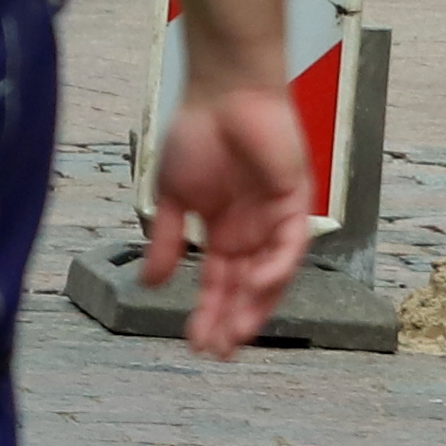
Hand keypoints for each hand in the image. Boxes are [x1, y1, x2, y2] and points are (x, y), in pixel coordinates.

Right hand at [135, 58, 317, 356]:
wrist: (223, 92)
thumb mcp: (172, 195)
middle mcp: (252, 232)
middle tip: (217, 353)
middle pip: (246, 288)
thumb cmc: (196, 134)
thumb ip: (164, 239)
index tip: (194, 343)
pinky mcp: (296, 202)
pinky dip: (276, 265)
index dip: (208, 313)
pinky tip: (257, 284)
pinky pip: (290, 244)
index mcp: (223, 231)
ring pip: (271, 275)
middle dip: (232, 321)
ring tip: (237, 332)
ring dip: (255, 304)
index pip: (218, 282)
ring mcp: (275, 220)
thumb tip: (149, 283)